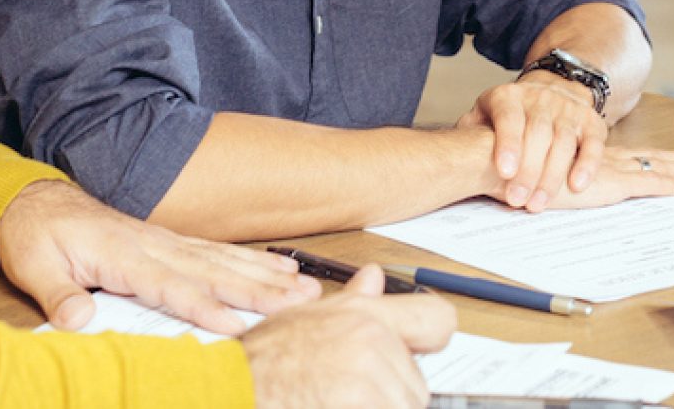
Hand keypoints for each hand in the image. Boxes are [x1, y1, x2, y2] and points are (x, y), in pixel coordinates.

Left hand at [0, 179, 320, 333]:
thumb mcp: (33, 266)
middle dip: (260, 289)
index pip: (171, 286)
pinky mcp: (169, 243)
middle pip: (214, 271)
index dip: (205, 306)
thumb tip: (81, 321)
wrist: (36, 201)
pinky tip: (279, 267)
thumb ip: (59, 295)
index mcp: (123, 254)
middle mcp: (154, 245)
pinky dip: (251, 261)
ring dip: (266, 276)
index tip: (237, 325)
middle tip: (302, 302)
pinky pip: (217, 252)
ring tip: (306, 287)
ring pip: (224, 260)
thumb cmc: (36, 235)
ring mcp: (165, 242)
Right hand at [242, 264, 455, 408]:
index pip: (438, 320)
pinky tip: (334, 407)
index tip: (419, 358)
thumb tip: (375, 277)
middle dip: (390, 397)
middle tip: (347, 394)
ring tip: (336, 403)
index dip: (433, 343)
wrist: (234, 386)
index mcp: (365, 312)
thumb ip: (353, 301)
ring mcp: (368, 370)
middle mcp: (372, 336)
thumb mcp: (309, 315)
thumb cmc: (265, 358)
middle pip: (418, 385)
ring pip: (404, 408)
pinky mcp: (362, 400)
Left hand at [458, 72, 609, 211]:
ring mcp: (567, 108)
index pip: (509, 117)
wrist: (553, 86)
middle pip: (537, 133)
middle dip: (528, 171)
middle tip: (517, 200)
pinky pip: (592, 144)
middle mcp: (540, 98)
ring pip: (563, 141)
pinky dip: (587, 165)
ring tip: (537, 203)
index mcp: (508, 96)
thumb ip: (471, 131)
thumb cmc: (510, 114)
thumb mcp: (485, 114)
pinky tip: (576, 186)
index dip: (508, 144)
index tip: (504, 171)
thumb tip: (455, 154)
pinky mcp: (591, 122)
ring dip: (551, 176)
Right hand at [489, 144, 673, 210]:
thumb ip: (540, 175)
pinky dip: (666, 183)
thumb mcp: (529, 172)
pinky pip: (644, 183)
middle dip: (669, 160)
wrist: (497, 161)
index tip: (664, 158)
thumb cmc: (504, 169)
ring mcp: (602, 169)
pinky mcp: (603, 183)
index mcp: (581, 157)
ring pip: (649, 167)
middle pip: (641, 158)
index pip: (620, 156)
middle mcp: (596, 159)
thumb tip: (533, 190)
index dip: (643, 157)